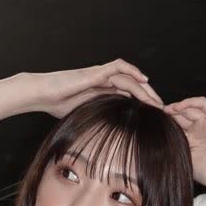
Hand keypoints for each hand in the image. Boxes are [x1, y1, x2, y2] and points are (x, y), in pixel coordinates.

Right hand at [29, 60, 164, 119]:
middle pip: (134, 85)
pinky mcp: (96, 72)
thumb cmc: (58, 105)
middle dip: (149, 97)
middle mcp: (104, 81)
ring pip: (130, 77)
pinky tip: (144, 79)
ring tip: (156, 100)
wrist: (43, 94)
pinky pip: (118, 67)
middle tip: (162, 110)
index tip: (154, 116)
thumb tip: (112, 138)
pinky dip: (132, 71)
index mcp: (103, 91)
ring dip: (145, 88)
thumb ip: (99, 120)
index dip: (143, 104)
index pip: (129, 95)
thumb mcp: (85, 116)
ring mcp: (101, 75)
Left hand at [162, 96, 205, 191]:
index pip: (175, 127)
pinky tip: (178, 107)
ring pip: (190, 108)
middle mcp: (199, 131)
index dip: (164, 123)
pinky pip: (203, 104)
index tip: (151, 123)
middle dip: (168, 114)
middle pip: (181, 116)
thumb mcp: (185, 160)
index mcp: (191, 142)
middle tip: (155, 113)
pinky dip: (190, 102)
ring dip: (176, 107)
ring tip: (164, 110)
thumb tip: (154, 141)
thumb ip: (173, 148)